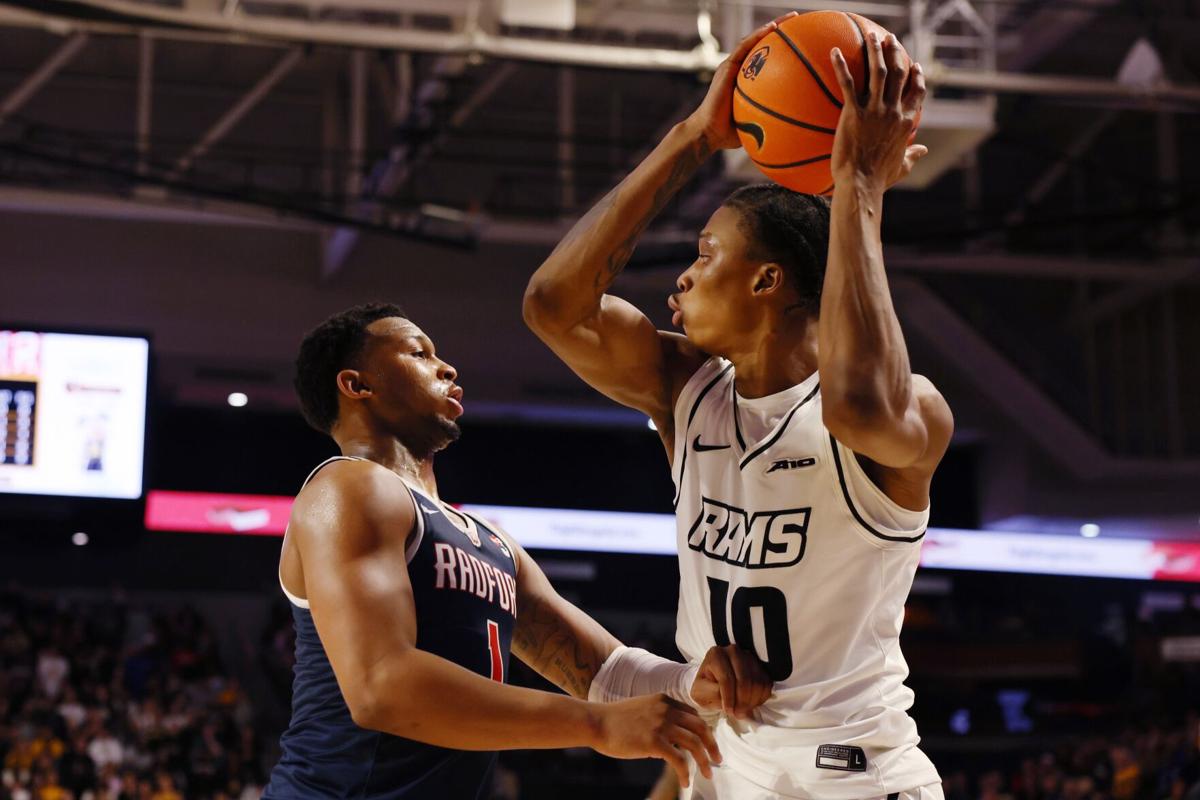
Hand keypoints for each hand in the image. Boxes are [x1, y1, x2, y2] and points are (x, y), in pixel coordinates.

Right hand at [591, 693, 720, 787]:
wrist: (596, 722)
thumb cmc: (615, 720)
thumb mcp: (642, 710)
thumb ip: (659, 719)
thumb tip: (674, 743)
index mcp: (664, 701)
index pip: (694, 715)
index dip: (704, 731)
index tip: (707, 745)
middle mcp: (667, 710)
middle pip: (701, 728)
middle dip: (712, 745)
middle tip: (717, 760)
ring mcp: (661, 725)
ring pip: (695, 744)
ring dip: (704, 761)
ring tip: (707, 774)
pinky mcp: (654, 742)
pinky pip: (679, 759)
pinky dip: (686, 772)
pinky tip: (685, 780)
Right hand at [685, 11, 798, 149]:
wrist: (708, 133)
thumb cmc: (730, 133)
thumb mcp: (757, 124)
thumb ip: (773, 120)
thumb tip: (796, 128)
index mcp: (746, 80)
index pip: (765, 58)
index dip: (782, 48)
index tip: (801, 42)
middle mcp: (739, 69)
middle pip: (761, 44)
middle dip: (781, 31)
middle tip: (799, 22)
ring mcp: (731, 66)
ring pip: (753, 40)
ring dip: (772, 27)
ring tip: (791, 18)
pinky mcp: (726, 68)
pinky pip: (744, 47)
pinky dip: (758, 36)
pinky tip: (772, 28)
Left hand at [689, 644, 772, 718]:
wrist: (714, 683)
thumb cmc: (706, 688)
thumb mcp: (699, 692)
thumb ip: (711, 693)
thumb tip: (727, 697)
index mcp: (716, 655)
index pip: (726, 678)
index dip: (729, 697)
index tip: (728, 711)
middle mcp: (734, 652)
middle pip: (744, 680)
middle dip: (742, 702)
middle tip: (738, 714)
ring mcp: (749, 657)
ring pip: (757, 682)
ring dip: (751, 702)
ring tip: (742, 711)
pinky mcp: (760, 666)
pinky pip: (766, 684)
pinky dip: (760, 698)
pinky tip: (750, 704)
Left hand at [829, 31, 927, 191]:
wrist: (861, 186)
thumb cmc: (879, 179)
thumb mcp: (901, 166)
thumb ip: (912, 155)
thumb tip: (923, 150)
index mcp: (906, 122)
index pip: (918, 92)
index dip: (917, 76)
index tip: (914, 65)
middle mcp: (894, 112)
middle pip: (900, 74)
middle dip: (897, 53)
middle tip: (891, 40)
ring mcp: (875, 111)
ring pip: (879, 72)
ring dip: (876, 51)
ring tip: (872, 37)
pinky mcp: (853, 113)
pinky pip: (847, 84)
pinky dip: (841, 66)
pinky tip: (834, 52)